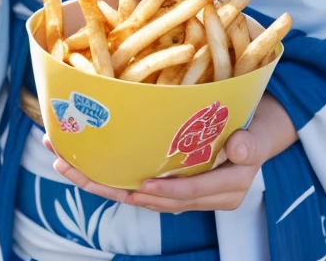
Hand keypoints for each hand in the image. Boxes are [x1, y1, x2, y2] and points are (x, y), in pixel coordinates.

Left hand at [43, 95, 278, 212]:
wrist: (260, 126)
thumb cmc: (260, 127)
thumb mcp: (260, 133)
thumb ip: (251, 144)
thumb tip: (237, 150)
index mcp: (225, 189)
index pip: (189, 194)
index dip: (167, 191)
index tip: (143, 184)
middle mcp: (201, 196)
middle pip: (151, 198)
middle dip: (109, 186)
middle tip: (73, 169)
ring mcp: (184, 191)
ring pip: (138, 192)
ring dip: (100, 180)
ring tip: (64, 161)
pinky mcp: (172, 179)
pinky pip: (139, 181)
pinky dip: (112, 173)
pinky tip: (84, 160)